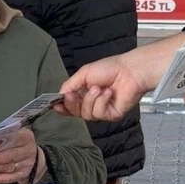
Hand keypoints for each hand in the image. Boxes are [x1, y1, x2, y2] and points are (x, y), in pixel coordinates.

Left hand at [0, 128, 44, 183]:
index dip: (0, 143)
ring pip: (8, 167)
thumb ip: (3, 136)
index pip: (14, 139)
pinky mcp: (22, 175)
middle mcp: (28, 151)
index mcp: (26, 137)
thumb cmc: (18, 143)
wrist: (31, 157)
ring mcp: (26, 164)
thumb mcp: (15, 135)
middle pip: (11, 155)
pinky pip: (8, 178)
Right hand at [57, 34, 184, 121]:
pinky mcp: (111, 115)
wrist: (129, 71)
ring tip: (98, 88)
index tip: (55, 106)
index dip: (62, 107)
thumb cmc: (110, 68)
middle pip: (75, 112)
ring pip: (86, 114)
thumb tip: (59, 95)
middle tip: (73, 94)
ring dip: (90, 100)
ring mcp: (102, 110)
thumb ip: (69, 85)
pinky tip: (108, 93)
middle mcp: (92, 102)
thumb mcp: (84, 73)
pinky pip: (99, 114)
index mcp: (85, 92)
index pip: (70, 105)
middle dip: (72, 103)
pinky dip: (101, 102)